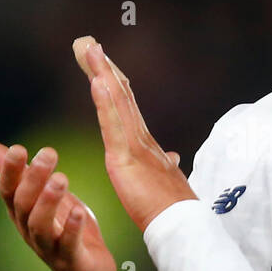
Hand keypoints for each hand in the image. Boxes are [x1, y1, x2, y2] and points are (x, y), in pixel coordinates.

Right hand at [0, 140, 121, 270]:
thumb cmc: (62, 229)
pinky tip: (79, 210)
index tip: (19, 148)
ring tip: (61, 178)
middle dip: (33, 178)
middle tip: (48, 153)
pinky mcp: (71, 261)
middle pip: (23, 205)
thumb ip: (17, 173)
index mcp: (21, 214)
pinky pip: (68, 245)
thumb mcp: (41, 197)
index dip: (10, 171)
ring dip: (48, 202)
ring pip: (40, 226)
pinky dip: (72, 228)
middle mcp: (29, 231)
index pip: (8, 191)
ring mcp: (49, 248)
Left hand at [72, 35, 195, 232]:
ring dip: (103, 73)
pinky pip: (114, 124)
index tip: (104, 65)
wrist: (181, 225)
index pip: (127, 107)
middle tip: (90, 45)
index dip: (116, 83)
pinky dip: (105, 100)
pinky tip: (98, 80)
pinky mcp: (127, 158)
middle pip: (122, 95)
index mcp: (146, 145)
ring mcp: (135, 145)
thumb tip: (174, 157)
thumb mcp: (167, 182)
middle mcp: (142, 138)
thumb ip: (167, 165)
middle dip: (105, 68)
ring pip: (117, 101)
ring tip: (90, 49)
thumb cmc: (174, 210)